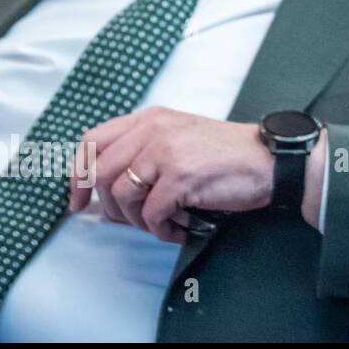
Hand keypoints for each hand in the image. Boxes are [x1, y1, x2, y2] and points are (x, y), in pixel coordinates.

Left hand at [68, 106, 273, 243]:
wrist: (271, 161)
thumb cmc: (227, 154)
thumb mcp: (180, 136)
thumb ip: (143, 149)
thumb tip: (102, 189)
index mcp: (151, 119)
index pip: (92, 142)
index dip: (78, 176)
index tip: (78, 201)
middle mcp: (155, 130)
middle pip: (102, 174)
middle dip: (109, 207)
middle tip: (129, 221)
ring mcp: (167, 153)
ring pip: (122, 197)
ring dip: (138, 221)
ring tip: (161, 223)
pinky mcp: (182, 178)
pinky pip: (151, 214)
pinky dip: (162, 229)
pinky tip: (179, 228)